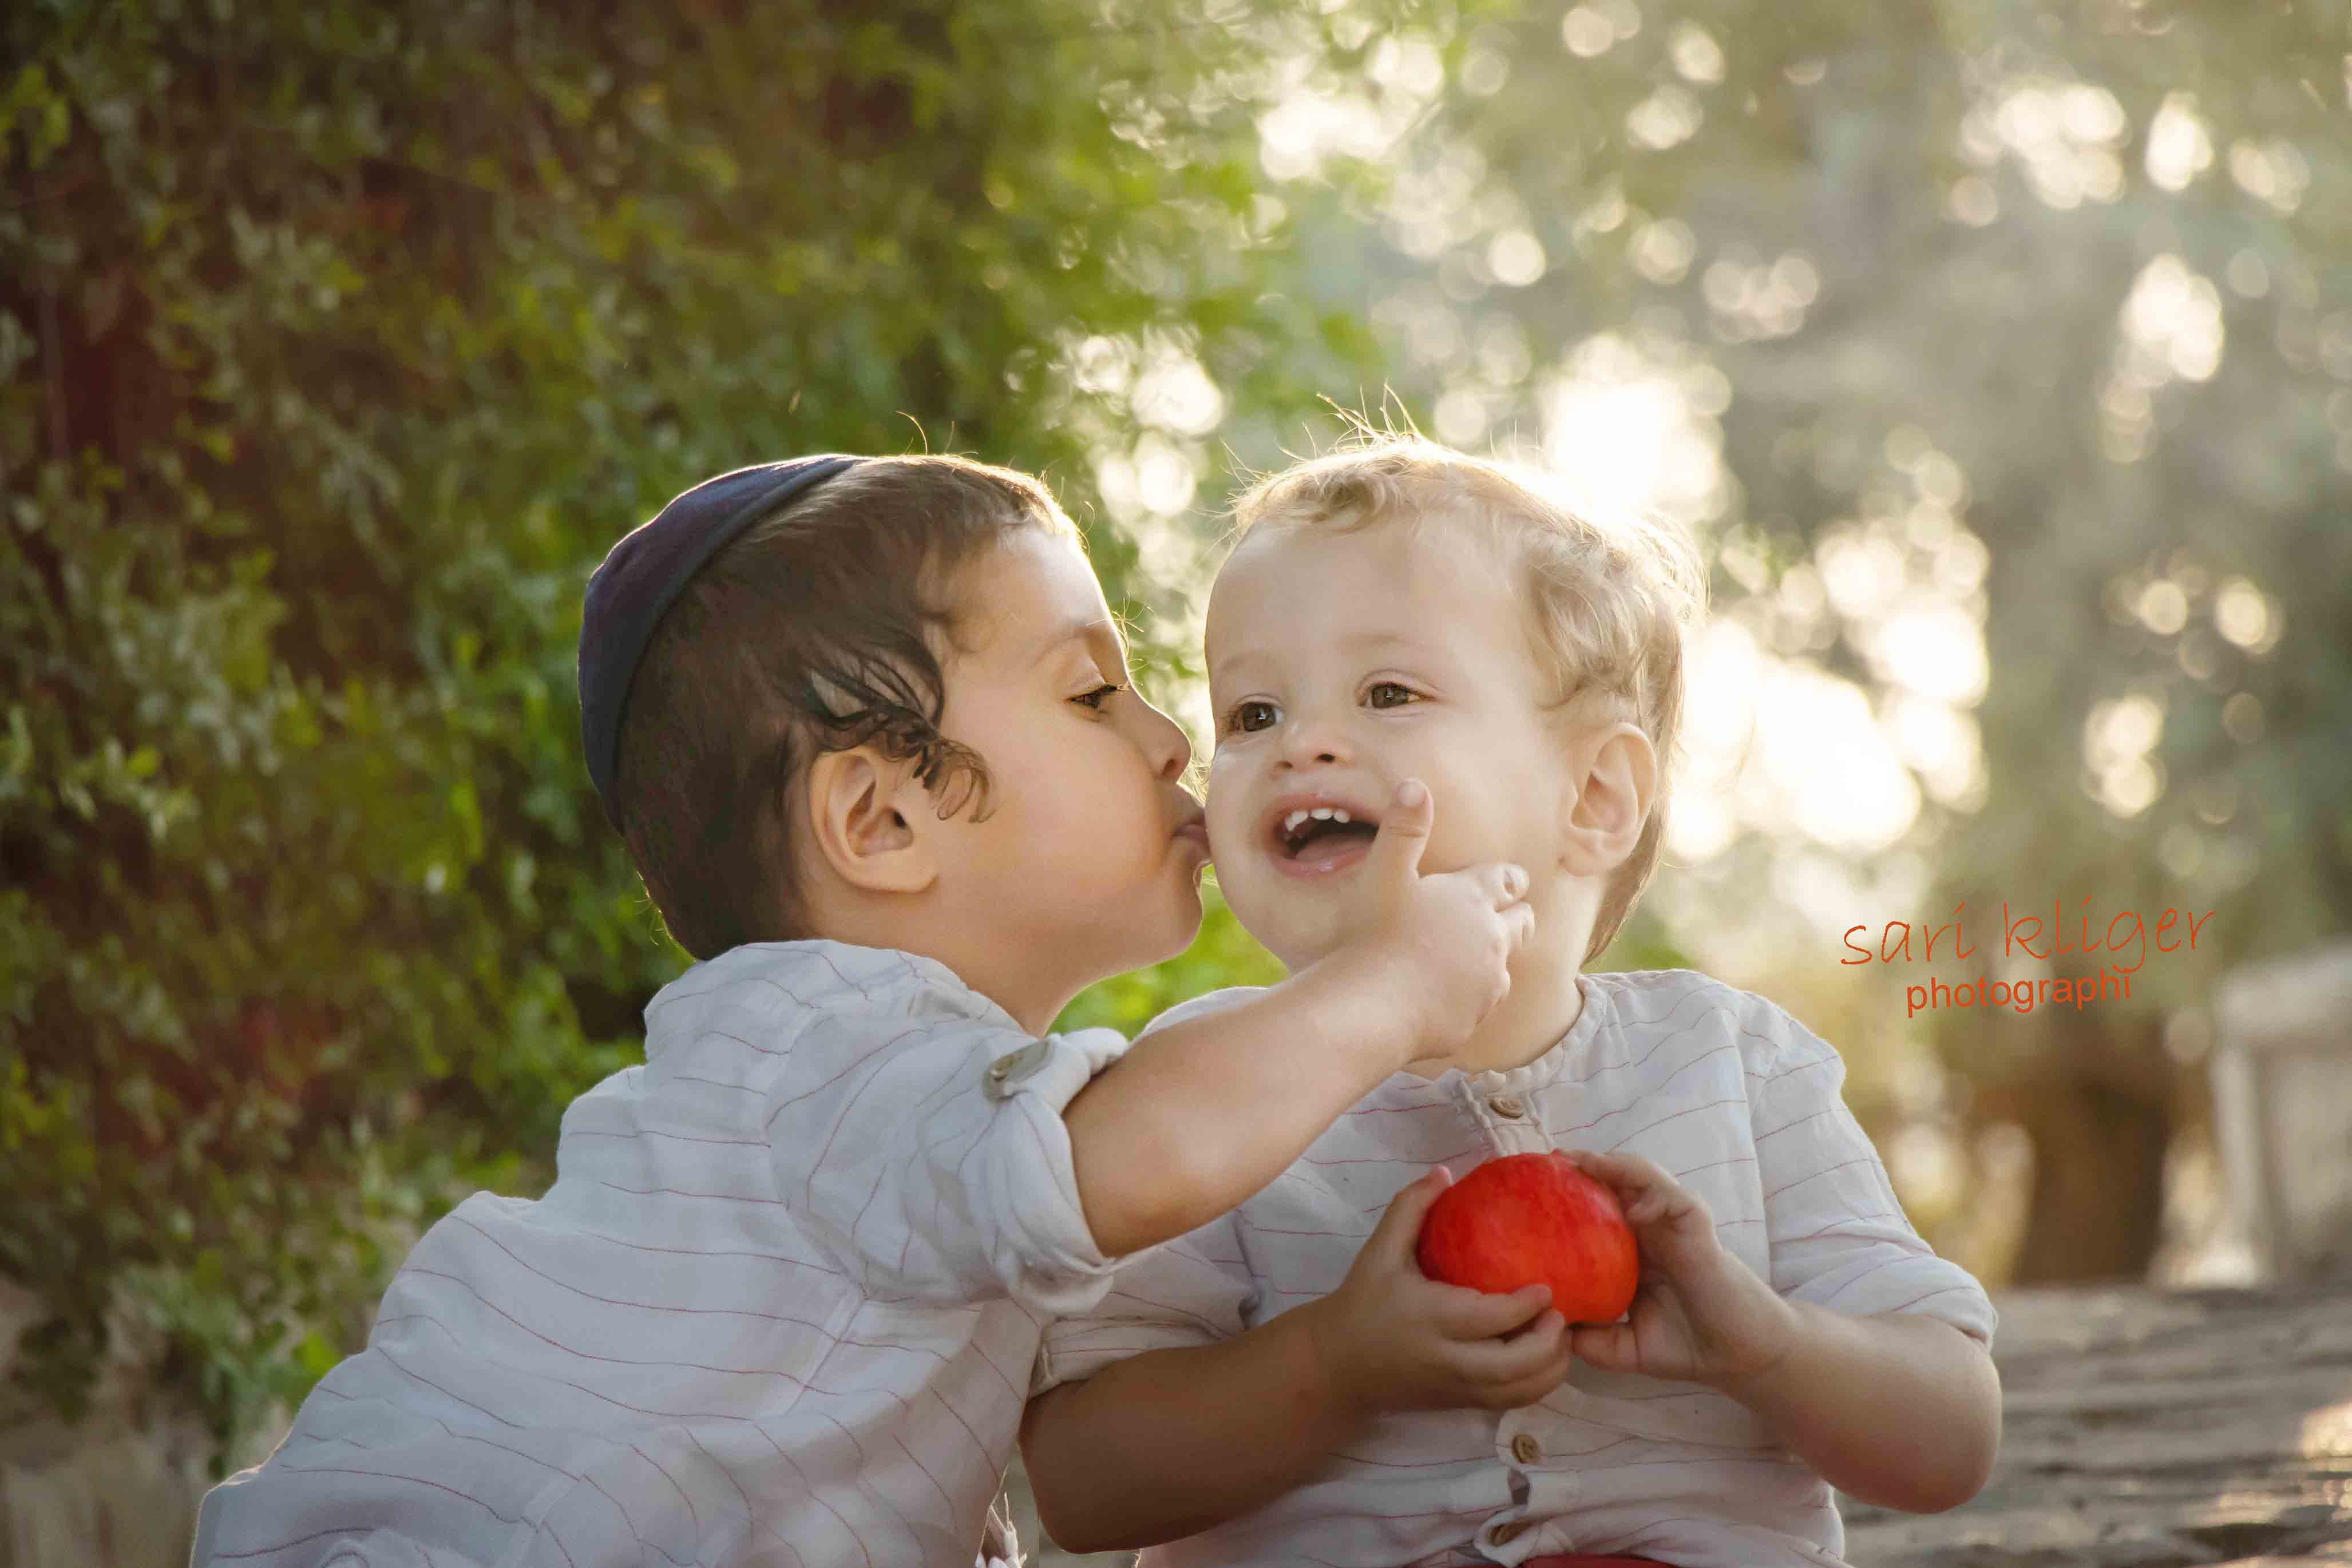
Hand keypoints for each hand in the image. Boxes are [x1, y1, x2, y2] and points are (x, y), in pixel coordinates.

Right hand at [1305, 1166, 1573, 1420]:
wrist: (1338, 1366)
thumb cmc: (1362, 1303)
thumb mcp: (1380, 1252)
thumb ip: (1410, 1208)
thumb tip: (1445, 1171)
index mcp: (1433, 1319)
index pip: (1494, 1318)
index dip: (1529, 1305)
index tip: (1547, 1285)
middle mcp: (1451, 1360)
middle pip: (1518, 1364)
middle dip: (1550, 1340)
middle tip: (1561, 1312)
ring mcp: (1460, 1388)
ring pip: (1523, 1390)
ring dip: (1552, 1366)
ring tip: (1560, 1334)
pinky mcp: (1463, 1404)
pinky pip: (1514, 1402)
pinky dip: (1538, 1383)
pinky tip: (1544, 1356)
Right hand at [1345, 779, 1536, 1059]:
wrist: (1373, 1007)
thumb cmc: (1375, 934)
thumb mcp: (1384, 873)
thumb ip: (1403, 829)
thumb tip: (1415, 784)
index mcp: (1473, 899)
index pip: (1507, 880)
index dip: (1508, 879)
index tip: (1510, 880)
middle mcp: (1492, 940)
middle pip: (1521, 923)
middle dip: (1515, 917)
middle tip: (1506, 917)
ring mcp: (1487, 984)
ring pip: (1504, 968)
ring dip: (1492, 962)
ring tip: (1470, 962)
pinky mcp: (1473, 1020)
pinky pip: (1479, 1007)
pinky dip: (1468, 1000)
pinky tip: (1444, 1000)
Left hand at [1555, 1148, 1798, 1390]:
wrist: (1738, 1359)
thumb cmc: (1687, 1346)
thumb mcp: (1623, 1348)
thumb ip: (1590, 1340)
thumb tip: (1546, 1333)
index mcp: (1632, 1249)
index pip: (1596, 1207)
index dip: (1567, 1193)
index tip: (1528, 1187)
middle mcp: (1651, 1230)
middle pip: (1615, 1182)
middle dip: (1584, 1166)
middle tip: (1547, 1161)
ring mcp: (1676, 1226)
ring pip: (1644, 1178)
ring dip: (1614, 1167)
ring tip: (1582, 1162)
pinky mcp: (1700, 1231)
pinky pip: (1677, 1201)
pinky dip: (1655, 1196)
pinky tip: (1634, 1208)